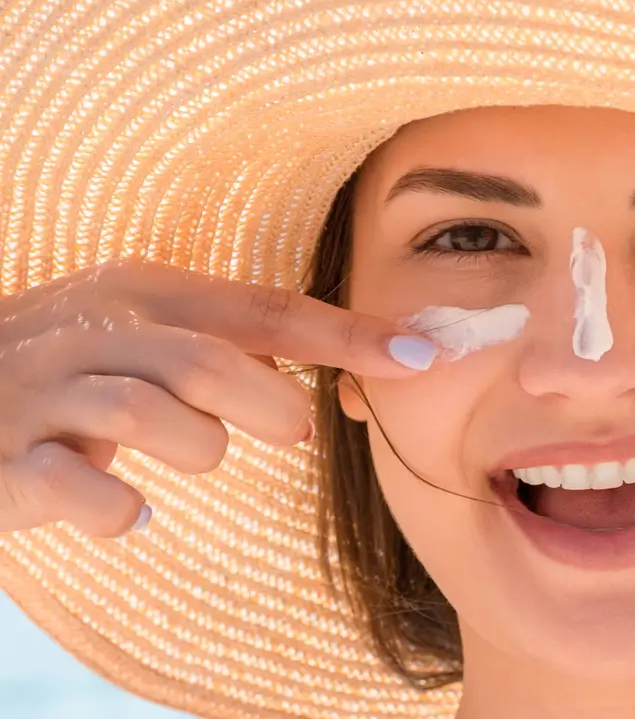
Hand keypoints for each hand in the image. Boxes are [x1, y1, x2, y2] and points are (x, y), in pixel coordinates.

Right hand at [0, 258, 433, 537]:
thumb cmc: (77, 363)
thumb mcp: (152, 331)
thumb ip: (234, 345)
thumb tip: (336, 367)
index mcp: (148, 291)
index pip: (267, 310)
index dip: (348, 335)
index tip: (423, 357)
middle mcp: (99, 329)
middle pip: (208, 361)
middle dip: (266, 402)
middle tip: (289, 425)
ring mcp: (47, 390)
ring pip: (147, 415)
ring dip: (197, 446)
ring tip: (199, 453)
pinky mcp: (9, 456)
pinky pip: (79, 488)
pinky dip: (119, 509)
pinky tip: (133, 511)